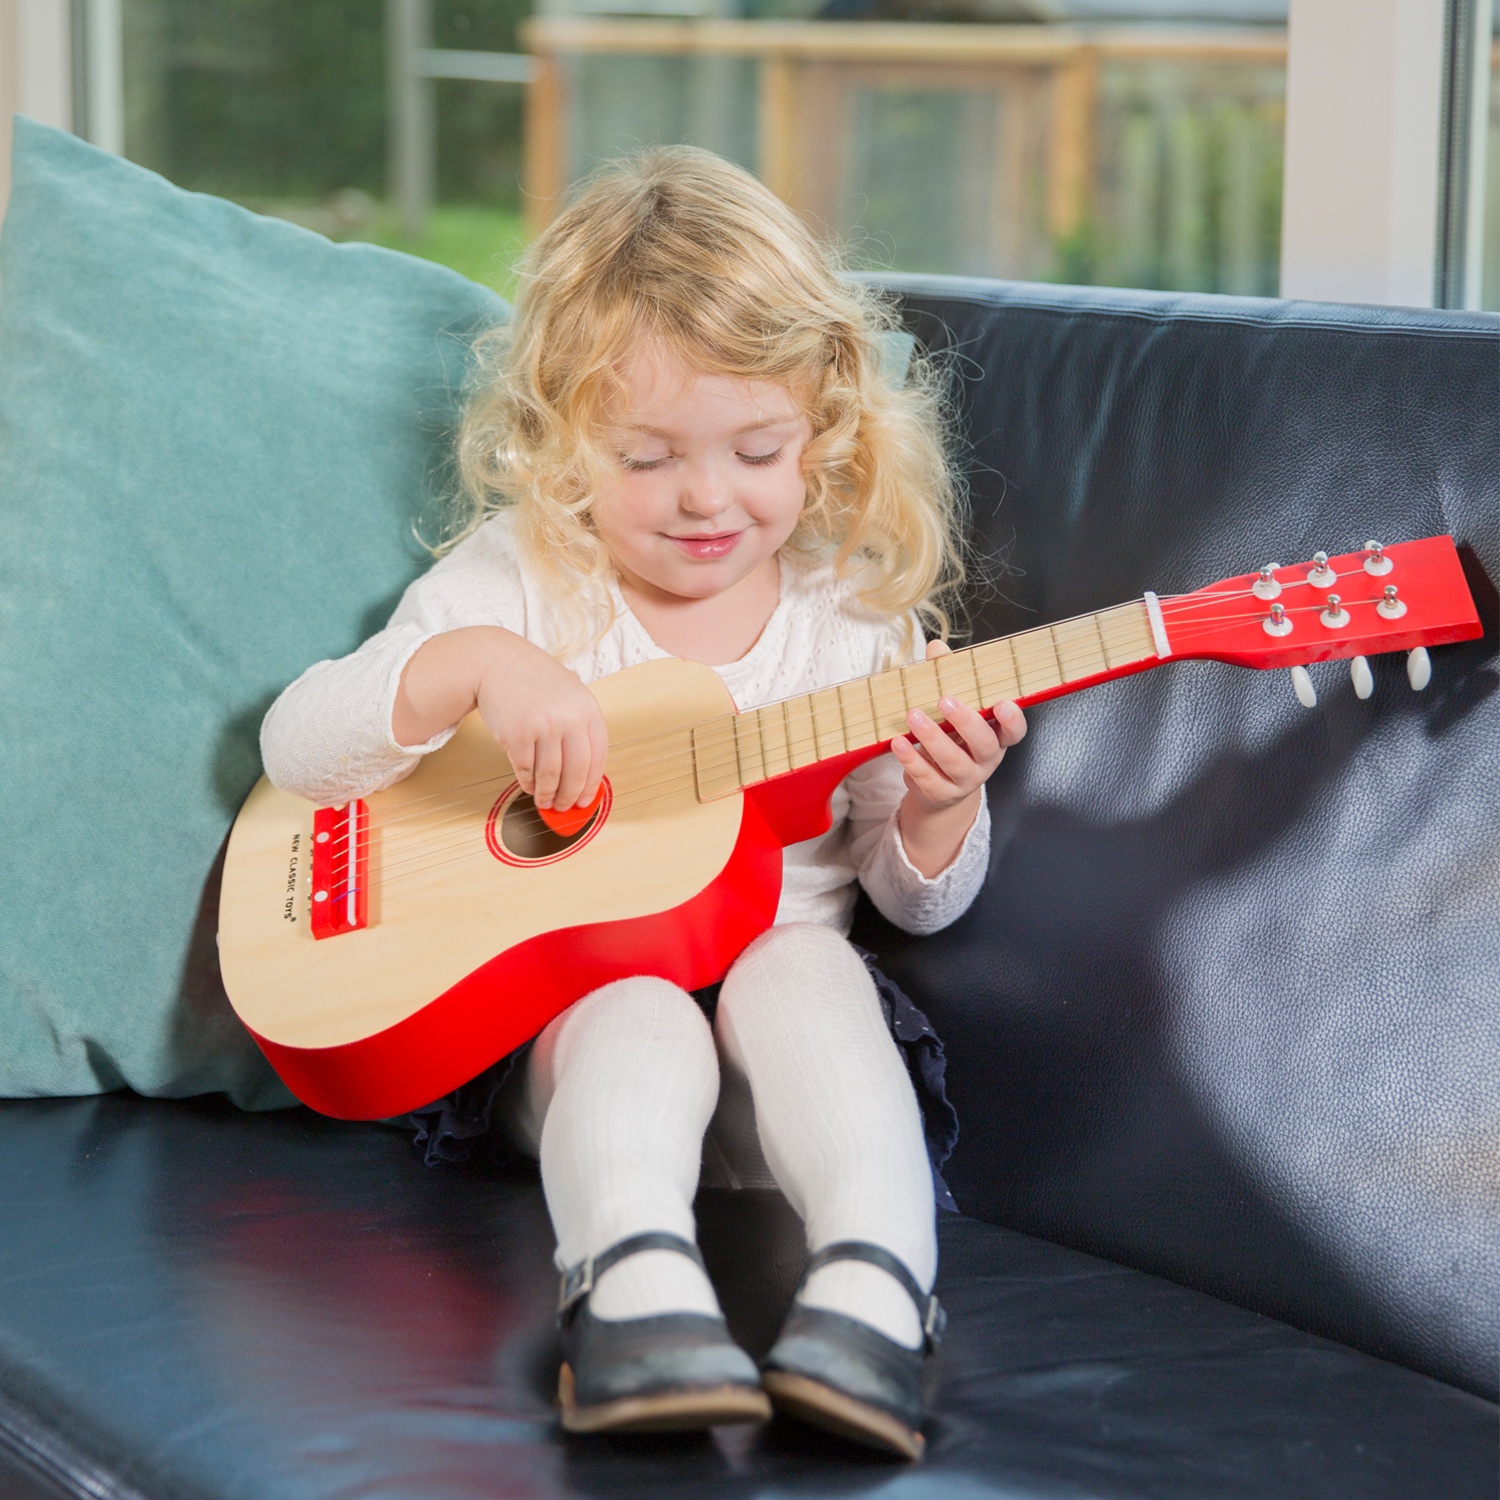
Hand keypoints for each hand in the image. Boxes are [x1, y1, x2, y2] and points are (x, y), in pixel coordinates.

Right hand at [394, 627, 608, 809]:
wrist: (497, 662)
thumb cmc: (535, 681)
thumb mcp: (570, 695)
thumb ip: (580, 727)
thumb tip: (584, 775)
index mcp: (588, 709)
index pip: (598, 758)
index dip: (591, 784)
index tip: (586, 799)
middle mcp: (569, 718)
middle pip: (576, 772)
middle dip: (570, 796)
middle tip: (564, 807)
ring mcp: (543, 726)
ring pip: (550, 775)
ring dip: (548, 794)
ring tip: (545, 801)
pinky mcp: (517, 734)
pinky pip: (526, 769)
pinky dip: (528, 782)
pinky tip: (529, 785)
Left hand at [890, 639, 1026, 876]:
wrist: (937, 785)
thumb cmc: (950, 737)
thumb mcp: (951, 708)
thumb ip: (946, 677)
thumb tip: (936, 648)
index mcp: (995, 736)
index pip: (1014, 731)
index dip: (1013, 720)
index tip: (1003, 704)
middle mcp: (986, 760)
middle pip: (984, 744)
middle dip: (966, 722)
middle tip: (945, 700)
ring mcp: (965, 779)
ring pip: (954, 762)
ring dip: (933, 738)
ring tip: (913, 716)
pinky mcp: (942, 793)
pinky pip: (927, 778)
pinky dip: (912, 760)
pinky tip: (898, 743)